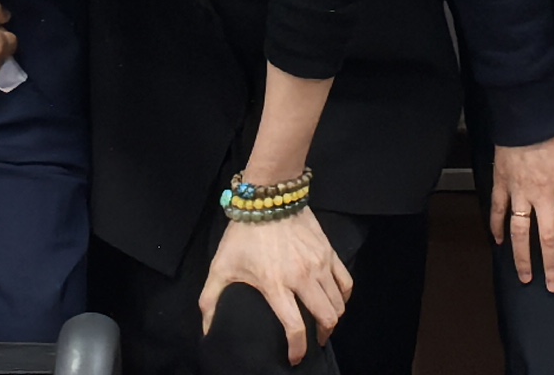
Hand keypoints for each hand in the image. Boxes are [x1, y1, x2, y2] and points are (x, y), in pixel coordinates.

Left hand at [195, 205, 351, 366]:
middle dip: (322, 337)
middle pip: (326, 318)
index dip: (297, 349)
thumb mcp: (221, 267)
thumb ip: (211, 301)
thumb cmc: (244, 234)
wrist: (268, 195)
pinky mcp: (328, 252)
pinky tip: (335, 301)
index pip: (295, 328)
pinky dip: (343, 297)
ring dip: (333, 319)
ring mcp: (319, 264)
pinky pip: (346, 282)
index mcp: (276, 285)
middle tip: (313, 341)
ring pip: (338, 303)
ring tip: (323, 324)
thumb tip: (208, 330)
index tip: (295, 358)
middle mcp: (302, 277)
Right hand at [490, 128, 553, 290]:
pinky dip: (496, 227)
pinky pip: (497, 210)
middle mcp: (543, 195)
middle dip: (552, 266)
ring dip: (522, 257)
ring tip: (525, 277)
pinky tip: (498, 242)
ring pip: (521, 232)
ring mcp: (519, 191)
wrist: (529, 106)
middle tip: (553, 287)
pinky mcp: (501, 182)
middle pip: (549, 238)